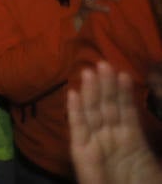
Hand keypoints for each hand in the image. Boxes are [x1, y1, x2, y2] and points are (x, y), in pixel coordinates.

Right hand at [68, 60, 161, 183]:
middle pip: (107, 107)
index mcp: (132, 140)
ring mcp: (95, 144)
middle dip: (106, 86)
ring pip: (92, 113)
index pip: (126, 110)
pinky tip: (73, 94)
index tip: (123, 72)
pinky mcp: (81, 152)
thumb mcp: (155, 163)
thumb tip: (151, 107)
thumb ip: (148, 137)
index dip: (124, 92)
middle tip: (104, 63)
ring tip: (90, 71)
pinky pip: (78, 129)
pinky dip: (74, 111)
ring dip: (91, 92)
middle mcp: (111, 137)